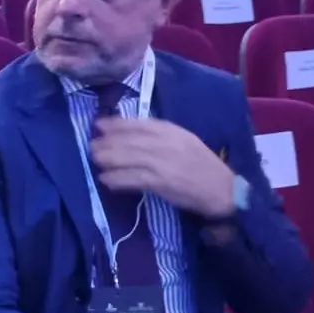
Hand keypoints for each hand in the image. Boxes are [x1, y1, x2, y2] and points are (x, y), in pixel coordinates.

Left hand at [89, 118, 235, 219]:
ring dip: (108, 159)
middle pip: (130, 140)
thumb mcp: (183, 142)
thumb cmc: (200, 165)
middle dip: (108, 142)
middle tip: (91, 146)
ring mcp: (164, 162)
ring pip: (129, 157)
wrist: (222, 188)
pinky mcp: (162, 182)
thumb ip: (159, 136)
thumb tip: (129, 134)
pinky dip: (117, 179)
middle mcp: (167, 143)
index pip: (140, 123)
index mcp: (173, 131)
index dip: (117, 124)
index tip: (100, 125)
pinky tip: (106, 180)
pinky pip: (134, 178)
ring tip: (95, 161)